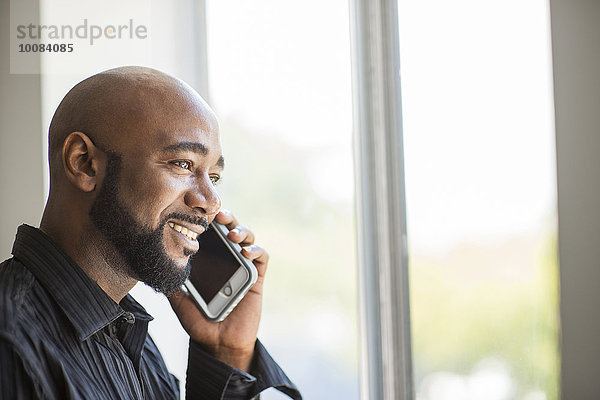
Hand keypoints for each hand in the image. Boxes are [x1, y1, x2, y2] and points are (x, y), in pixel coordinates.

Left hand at [168, 209, 267, 371]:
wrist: (217, 343)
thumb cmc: (198, 320)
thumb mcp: (179, 298)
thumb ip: (171, 280)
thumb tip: (157, 263)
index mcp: (210, 258)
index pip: (211, 232)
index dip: (208, 220)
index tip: (200, 213)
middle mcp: (227, 257)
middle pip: (230, 228)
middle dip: (227, 217)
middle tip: (219, 215)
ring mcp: (243, 266)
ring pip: (247, 238)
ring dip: (242, 231)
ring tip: (232, 235)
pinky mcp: (256, 277)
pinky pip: (261, 257)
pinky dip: (255, 250)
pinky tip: (246, 252)